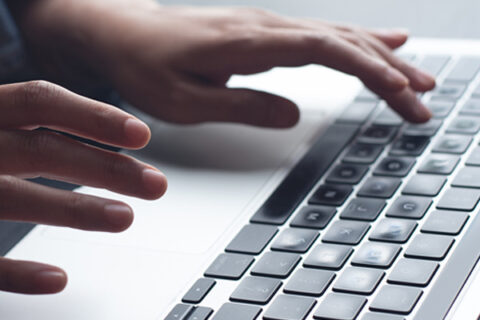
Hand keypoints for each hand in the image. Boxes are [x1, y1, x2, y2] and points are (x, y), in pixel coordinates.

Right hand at [0, 81, 166, 293]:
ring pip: (12, 199)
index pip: (39, 101)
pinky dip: (14, 272)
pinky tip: (57, 279)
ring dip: (75, 210)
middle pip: (41, 150)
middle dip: (105, 167)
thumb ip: (24, 132)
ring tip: (125, 219)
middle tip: (155, 184)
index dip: (92, 116)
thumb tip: (100, 144)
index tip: (141, 135)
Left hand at [9, 1, 434, 126]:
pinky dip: (355, 42)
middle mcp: (264, 27)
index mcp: (249, 43)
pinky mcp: (262, 33)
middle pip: (343, 41)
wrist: (118, 35)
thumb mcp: (185, 101)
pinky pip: (318, 35)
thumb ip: (241, 106)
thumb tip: (293, 114)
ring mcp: (265, 27)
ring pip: (336, 35)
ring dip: (380, 56)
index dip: (371, 72)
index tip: (402, 97)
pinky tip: (378, 42)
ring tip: (417, 75)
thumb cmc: (143, 67)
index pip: (328, 51)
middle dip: (390, 70)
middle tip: (424, 98)